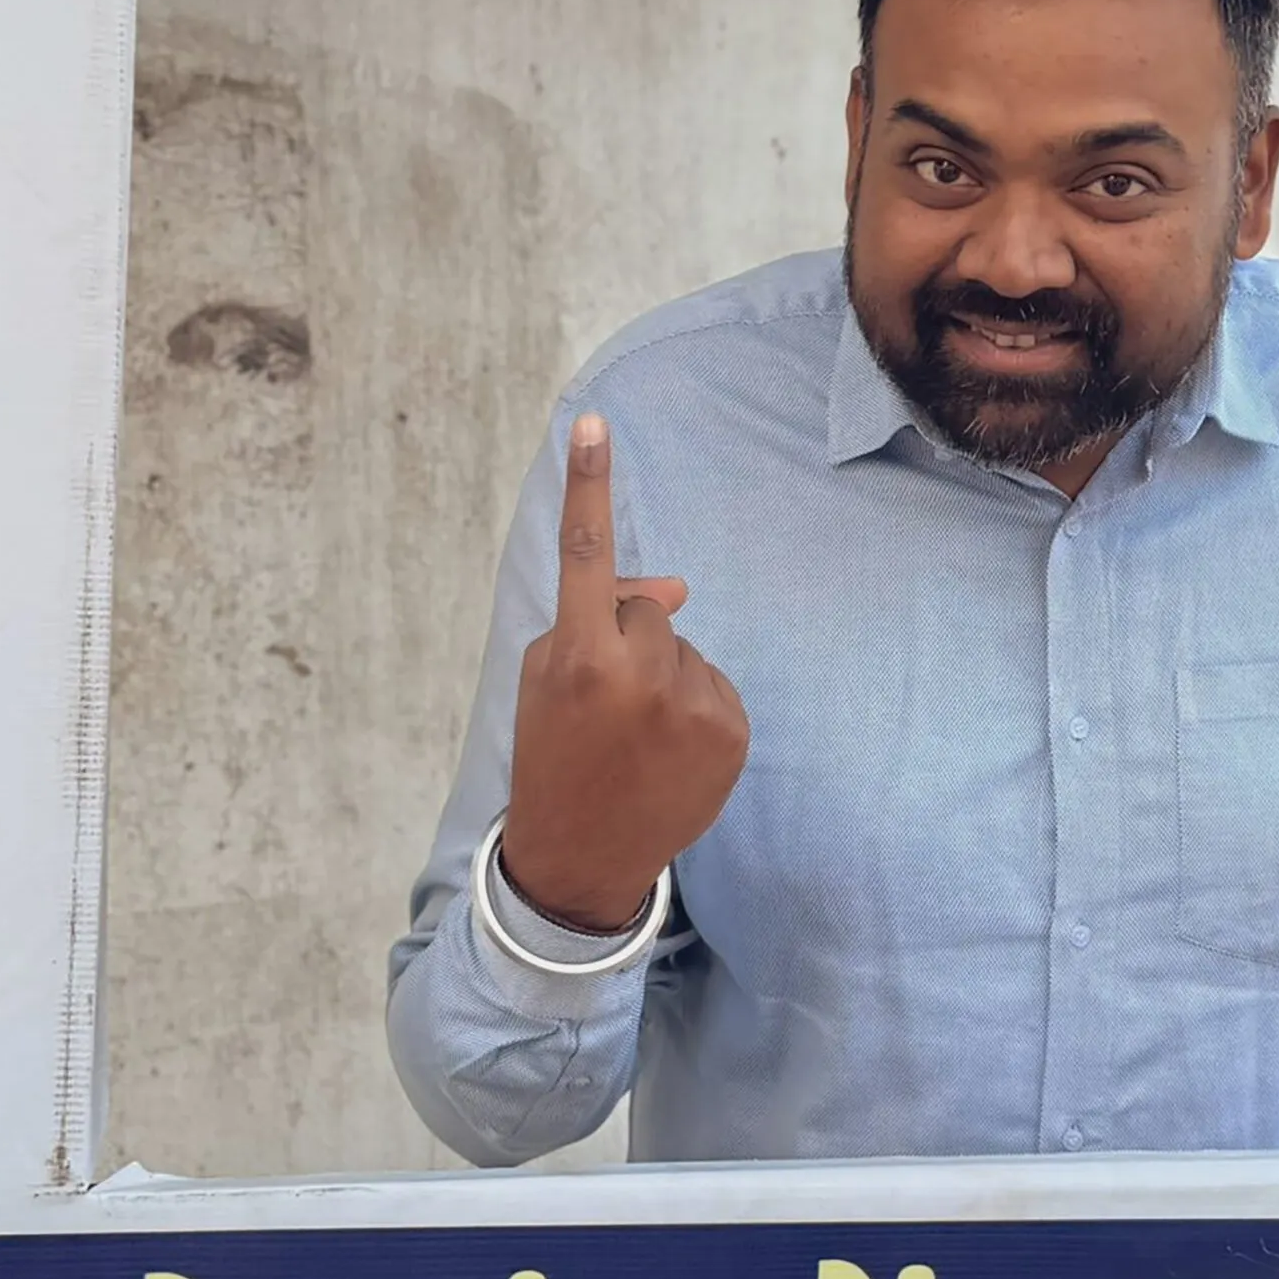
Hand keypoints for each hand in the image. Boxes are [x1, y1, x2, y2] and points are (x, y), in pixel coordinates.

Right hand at [501, 413, 748, 930]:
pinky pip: (716, 684)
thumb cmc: (555, 754)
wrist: (582, 855)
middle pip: (647, 611)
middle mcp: (638, 675)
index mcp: (578, 657)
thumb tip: (677, 584)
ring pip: (684, 649)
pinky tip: (668, 751)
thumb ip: (598, 617)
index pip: (585, 556)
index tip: (592, 423)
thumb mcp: (548, 679)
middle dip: (628, 641)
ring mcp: (691, 705)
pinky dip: (696, 707)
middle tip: (605, 703)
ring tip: (636, 736)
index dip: (588, 486)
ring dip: (664, 676)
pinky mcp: (730, 732)